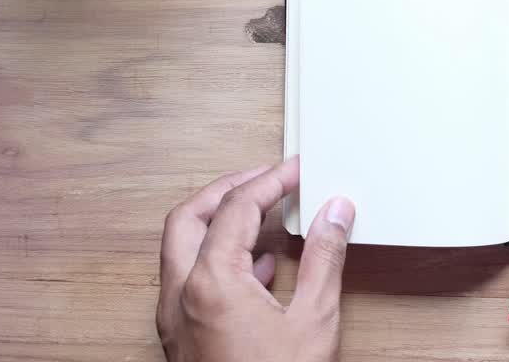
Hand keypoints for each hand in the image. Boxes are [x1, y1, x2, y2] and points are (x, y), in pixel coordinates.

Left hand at [157, 157, 355, 361]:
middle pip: (189, 216)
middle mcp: (180, 295)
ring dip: (218, 222)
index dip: (269, 181)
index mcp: (210, 282)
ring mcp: (173, 319)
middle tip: (265, 179)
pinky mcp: (180, 339)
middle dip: (228, 190)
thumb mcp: (314, 320)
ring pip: (182, 248)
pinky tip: (260, 266)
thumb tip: (335, 212)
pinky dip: (218, 257)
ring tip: (264, 214)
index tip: (294, 169)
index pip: (237, 207)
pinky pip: (189, 279)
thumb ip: (325, 257)